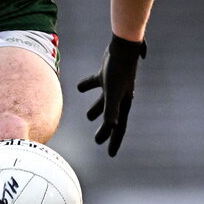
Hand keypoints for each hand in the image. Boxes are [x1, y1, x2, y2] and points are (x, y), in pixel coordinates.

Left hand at [77, 36, 146, 156]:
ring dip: (96, 110)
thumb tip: (110, 128)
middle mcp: (120, 97)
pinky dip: (88, 86)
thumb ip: (111, 111)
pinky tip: (79, 88)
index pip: (118, 128)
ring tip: (88, 117)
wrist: (123, 48)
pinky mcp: (107, 74)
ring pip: (104, 102)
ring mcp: (114, 86)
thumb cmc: (119, 71)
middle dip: (106, 130)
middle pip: (112, 118)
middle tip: (98, 140)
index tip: (110, 154)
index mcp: (123, 104)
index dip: (114, 142)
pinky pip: (96, 83)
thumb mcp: (113, 93)